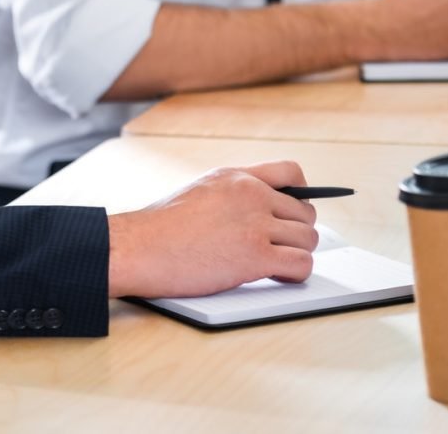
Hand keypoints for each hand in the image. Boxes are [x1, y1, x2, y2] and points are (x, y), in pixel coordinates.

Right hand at [107, 161, 317, 299]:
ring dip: (297, 255)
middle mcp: (250, 193)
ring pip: (308, 239)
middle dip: (296, 233)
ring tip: (275, 265)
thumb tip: (258, 211)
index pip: (291, 172)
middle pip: (305, 212)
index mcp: (236, 177)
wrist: (139, 246)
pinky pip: (301, 264)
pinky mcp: (255, 255)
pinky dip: (295, 274)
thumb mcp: (199, 191)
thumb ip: (232, 195)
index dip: (301, 194)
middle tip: (278, 248)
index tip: (293, 212)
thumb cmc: (160, 228)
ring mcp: (255, 223)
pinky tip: (277, 276)